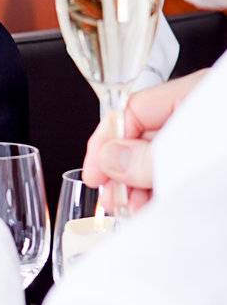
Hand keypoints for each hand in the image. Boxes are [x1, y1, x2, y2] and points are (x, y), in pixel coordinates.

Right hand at [80, 69, 207, 210]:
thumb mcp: (190, 156)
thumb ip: (148, 158)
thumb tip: (109, 159)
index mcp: (193, 94)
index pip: (133, 110)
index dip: (106, 143)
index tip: (94, 174)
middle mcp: (199, 115)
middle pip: (144, 137)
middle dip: (122, 171)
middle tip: (111, 198)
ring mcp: (207, 142)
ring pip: (161, 159)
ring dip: (141, 186)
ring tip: (132, 209)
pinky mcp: (211, 165)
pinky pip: (180, 174)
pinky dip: (163, 191)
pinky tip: (152, 207)